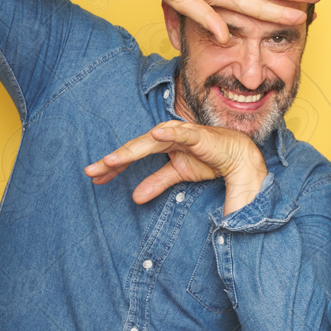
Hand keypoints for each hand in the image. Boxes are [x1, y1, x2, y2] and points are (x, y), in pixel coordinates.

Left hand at [84, 121, 268, 213]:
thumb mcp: (178, 174)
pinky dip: (169, 133)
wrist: (238, 157)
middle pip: (135, 147)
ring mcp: (182, 134)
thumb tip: (135, 197)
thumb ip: (156, 183)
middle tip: (91, 171)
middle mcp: (167, 136)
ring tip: (112, 160)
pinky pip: (181, 133)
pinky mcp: (198, 136)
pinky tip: (156, 133)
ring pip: (151, 141)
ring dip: (131, 150)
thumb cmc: (209, 159)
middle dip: (113, 160)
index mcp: (162, 145)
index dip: (113, 166)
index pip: (132, 154)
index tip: (95, 178)